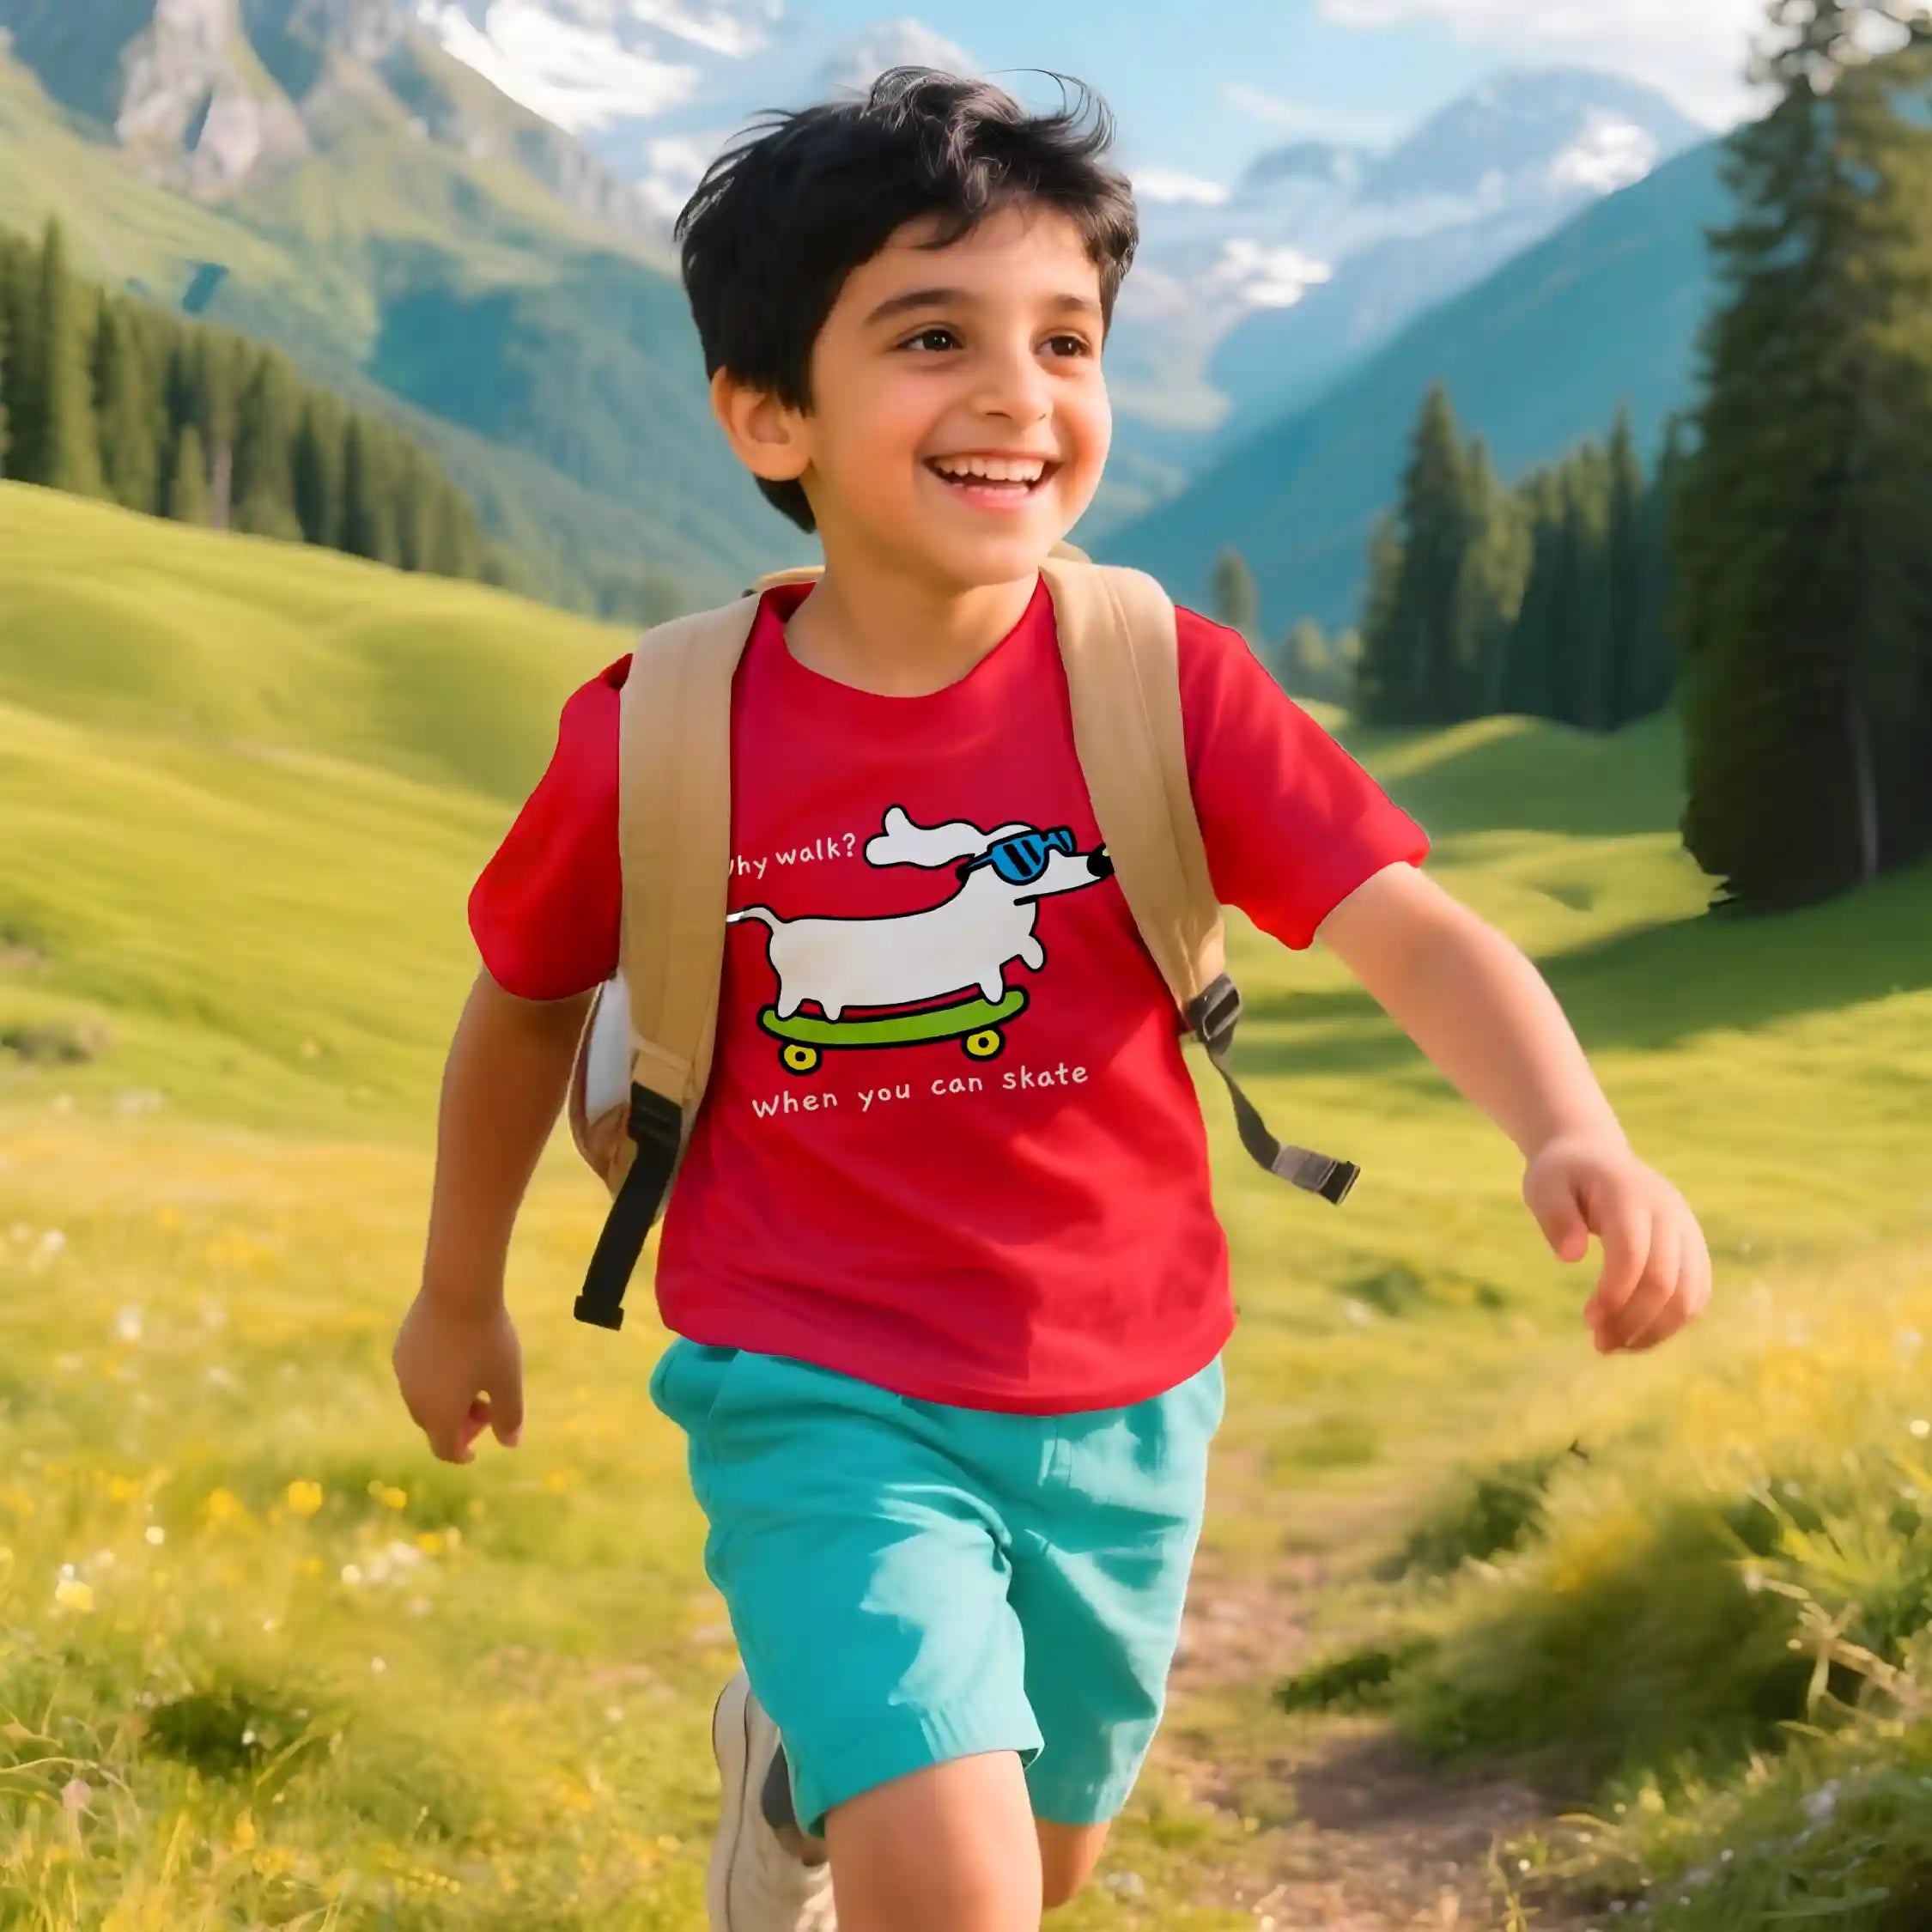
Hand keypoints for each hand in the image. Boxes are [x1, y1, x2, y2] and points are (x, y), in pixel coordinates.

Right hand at [391, 1290, 524, 1462]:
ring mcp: (403, 1372)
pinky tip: (458, 1355)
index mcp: (439, 1414)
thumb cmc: (488, 1338)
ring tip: (475, 1378)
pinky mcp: (401, 1349)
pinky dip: (436, 1377)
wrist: (458, 1289)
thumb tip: (511, 1443)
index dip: (463, 1452)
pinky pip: (417, 1375)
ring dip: (447, 1399)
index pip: (446, 1449)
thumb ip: (510, 1416)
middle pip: (434, 1425)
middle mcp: (413, 1398)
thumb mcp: (508, 1380)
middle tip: (488, 1404)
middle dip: (460, 1423)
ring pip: (423, 1399)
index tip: (477, 1449)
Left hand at [1522, 1134, 1711, 1353]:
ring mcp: (1687, 1230)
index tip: (1587, 1320)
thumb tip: (1571, 1257)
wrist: (1594, 1155)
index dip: (1614, 1294)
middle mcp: (1669, 1212)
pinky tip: (1636, 1335)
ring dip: (1655, 1331)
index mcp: (1630, 1195)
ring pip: (1689, 1296)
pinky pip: (1695, 1295)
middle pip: (1665, 1282)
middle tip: (1599, 1344)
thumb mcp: (1543, 1186)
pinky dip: (1671, 1324)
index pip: (1633, 1254)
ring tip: (1614, 1346)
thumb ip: (1554, 1217)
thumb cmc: (1563, 1175)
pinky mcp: (1693, 1248)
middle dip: (1633, 1321)